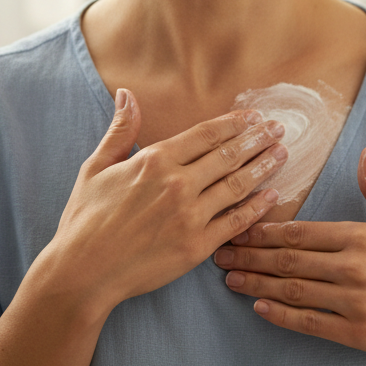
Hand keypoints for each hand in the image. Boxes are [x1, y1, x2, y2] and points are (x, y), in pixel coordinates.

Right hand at [46, 89, 287, 311]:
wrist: (83, 272)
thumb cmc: (85, 220)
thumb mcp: (96, 167)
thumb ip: (120, 130)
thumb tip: (125, 94)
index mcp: (155, 161)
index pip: (206, 134)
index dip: (234, 123)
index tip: (254, 117)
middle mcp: (177, 184)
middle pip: (229, 155)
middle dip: (257, 139)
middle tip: (279, 130)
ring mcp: (190, 216)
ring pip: (238, 185)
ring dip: (263, 167)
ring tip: (282, 155)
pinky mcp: (196, 246)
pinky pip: (236, 222)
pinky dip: (257, 208)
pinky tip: (272, 196)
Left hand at [213, 146, 365, 365]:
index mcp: (361, 237)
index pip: (301, 230)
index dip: (265, 229)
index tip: (238, 226)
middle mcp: (354, 268)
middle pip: (289, 259)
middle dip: (250, 254)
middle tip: (219, 253)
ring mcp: (355, 302)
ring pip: (293, 290)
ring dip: (256, 283)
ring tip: (229, 278)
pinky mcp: (357, 333)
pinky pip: (310, 323)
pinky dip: (281, 315)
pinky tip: (259, 307)